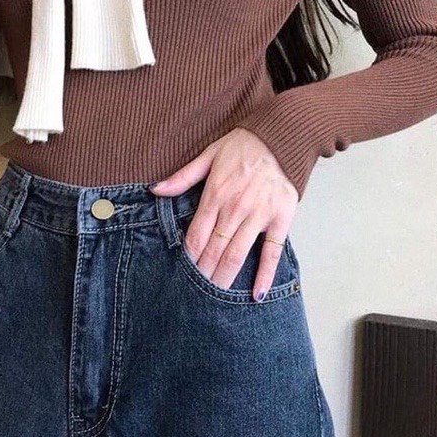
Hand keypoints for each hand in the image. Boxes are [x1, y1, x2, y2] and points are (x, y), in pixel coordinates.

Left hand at [149, 127, 298, 299]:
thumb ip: (182, 177)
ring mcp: (260, 214)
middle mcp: (236, 208)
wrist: (281, 136)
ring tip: (215, 299)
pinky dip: (265, 275)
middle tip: (194, 297)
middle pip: (214, 250)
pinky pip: (272, 252)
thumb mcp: (208, 155)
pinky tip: (256, 294)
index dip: (188, 259)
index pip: (197, 236)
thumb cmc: (243, 146)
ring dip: (225, 279)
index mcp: (216, 194)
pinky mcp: (281, 219)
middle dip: (203, 275)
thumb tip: (155, 189)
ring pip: (238, 254)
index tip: (181, 276)